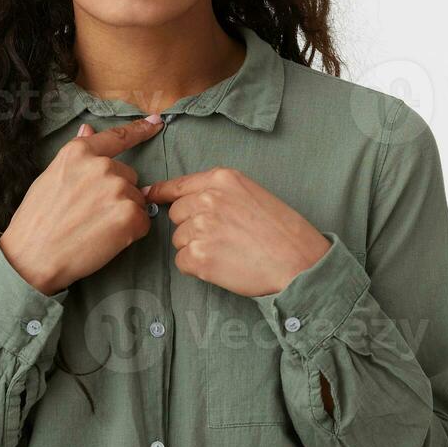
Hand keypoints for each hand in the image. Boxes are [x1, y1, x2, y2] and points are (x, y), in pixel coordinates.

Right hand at [0, 115, 164, 294]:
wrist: (33, 257)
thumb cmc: (36, 221)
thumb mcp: (50, 177)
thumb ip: (75, 156)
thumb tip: (88, 130)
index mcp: (80, 153)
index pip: (117, 137)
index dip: (139, 130)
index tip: (156, 123)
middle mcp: (101, 166)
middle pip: (128, 176)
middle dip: (117, 193)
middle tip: (91, 214)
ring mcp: (117, 190)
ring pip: (136, 200)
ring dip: (124, 213)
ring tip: (94, 228)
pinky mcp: (130, 215)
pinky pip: (143, 221)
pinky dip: (131, 232)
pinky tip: (106, 240)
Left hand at [142, 167, 330, 297]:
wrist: (299, 262)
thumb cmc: (283, 232)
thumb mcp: (253, 194)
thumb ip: (220, 193)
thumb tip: (188, 202)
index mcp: (222, 178)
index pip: (179, 184)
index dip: (162, 193)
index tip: (149, 196)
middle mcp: (207, 198)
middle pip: (177, 213)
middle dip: (190, 226)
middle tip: (221, 238)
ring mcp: (200, 227)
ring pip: (178, 239)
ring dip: (195, 248)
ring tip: (227, 252)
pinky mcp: (198, 256)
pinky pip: (182, 261)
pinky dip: (197, 267)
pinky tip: (222, 266)